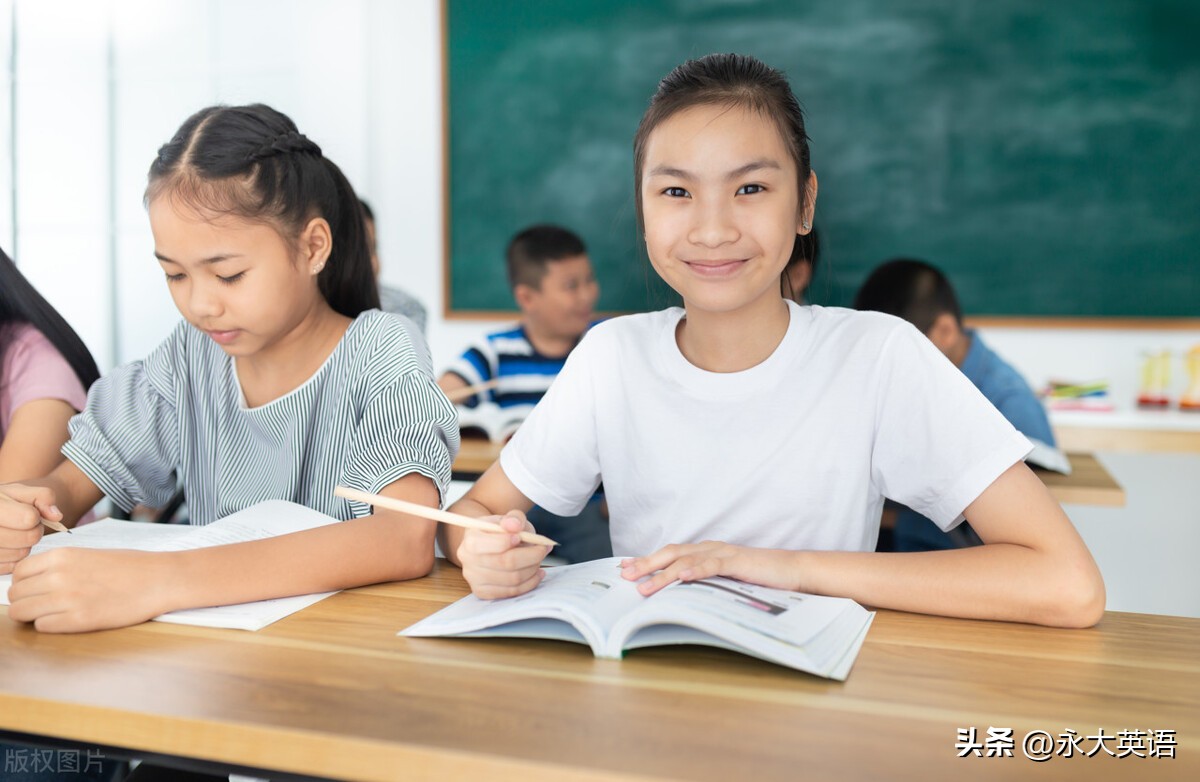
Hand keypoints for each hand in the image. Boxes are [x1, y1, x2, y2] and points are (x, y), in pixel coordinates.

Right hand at [0, 483, 59, 574]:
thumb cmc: (1, 503)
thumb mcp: (18, 492)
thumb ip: (42, 496)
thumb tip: (56, 516)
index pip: (29, 518)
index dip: (35, 515)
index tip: (29, 513)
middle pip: (29, 538)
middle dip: (34, 531)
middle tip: (25, 526)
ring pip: (21, 554)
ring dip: (25, 545)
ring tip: (14, 535)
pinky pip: (12, 566)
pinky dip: (14, 557)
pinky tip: (7, 546)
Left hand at [7, 548, 171, 632]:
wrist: (159, 579)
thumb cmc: (129, 567)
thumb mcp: (89, 554)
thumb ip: (60, 565)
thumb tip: (34, 582)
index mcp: (62, 555)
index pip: (18, 573)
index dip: (24, 583)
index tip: (36, 589)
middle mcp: (58, 576)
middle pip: (16, 594)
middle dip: (26, 601)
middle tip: (44, 605)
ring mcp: (66, 599)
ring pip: (21, 612)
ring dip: (33, 615)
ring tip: (54, 614)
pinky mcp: (78, 621)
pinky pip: (42, 627)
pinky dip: (50, 626)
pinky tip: (69, 619)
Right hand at [456, 510, 549, 599]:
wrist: (490, 544)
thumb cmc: (501, 531)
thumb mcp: (508, 519)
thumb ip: (514, 518)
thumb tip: (515, 525)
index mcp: (470, 538)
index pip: (491, 544)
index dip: (509, 541)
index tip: (522, 536)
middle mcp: (468, 560)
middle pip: (506, 563)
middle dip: (531, 556)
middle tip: (543, 548)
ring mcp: (474, 578)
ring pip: (513, 579)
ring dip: (533, 569)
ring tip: (540, 558)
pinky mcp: (483, 592)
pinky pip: (512, 592)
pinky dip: (530, 583)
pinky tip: (536, 572)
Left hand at [619, 541, 800, 596]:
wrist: (792, 570)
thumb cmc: (759, 578)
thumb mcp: (726, 582)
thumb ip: (704, 583)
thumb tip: (679, 596)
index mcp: (706, 552)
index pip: (670, 554)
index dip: (647, 560)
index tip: (625, 568)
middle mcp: (710, 548)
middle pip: (671, 553)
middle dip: (646, 564)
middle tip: (625, 576)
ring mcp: (724, 553)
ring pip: (686, 561)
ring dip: (663, 573)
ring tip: (644, 586)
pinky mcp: (738, 562)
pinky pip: (713, 565)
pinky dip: (696, 570)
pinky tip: (682, 577)